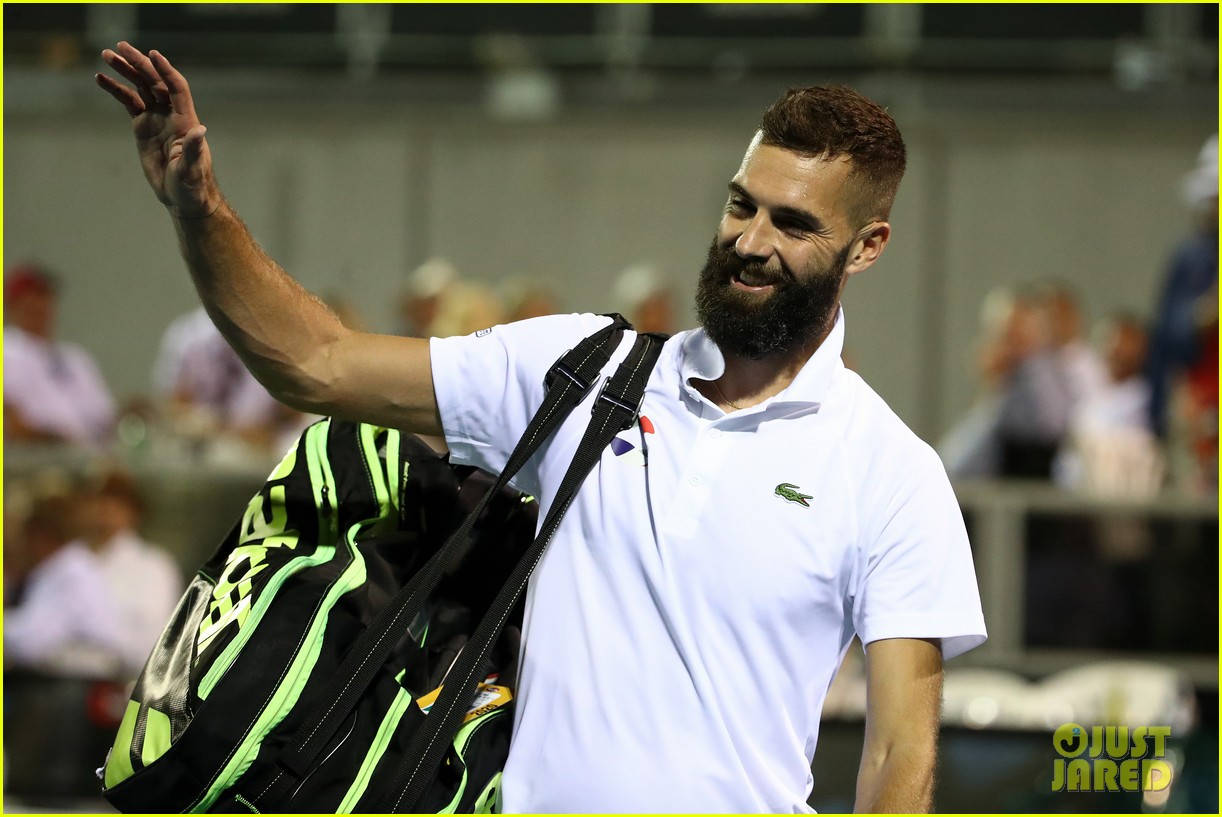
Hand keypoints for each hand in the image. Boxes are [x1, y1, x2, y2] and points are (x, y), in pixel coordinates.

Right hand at [95, 42, 219, 218]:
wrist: (182, 197)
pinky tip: (100, 78)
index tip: (153, 54)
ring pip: (140, 87)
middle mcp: (171, 115)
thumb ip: (193, 149)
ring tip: (106, 55)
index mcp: (185, 121)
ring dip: (125, 71)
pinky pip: (128, 102)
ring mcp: (156, 118)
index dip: (166, 71)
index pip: (176, 88)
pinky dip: (116, 90)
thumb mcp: (191, 169)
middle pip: (155, 82)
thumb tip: (200, 130)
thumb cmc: (192, 185)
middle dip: (139, 64)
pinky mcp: (142, 127)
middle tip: (119, 47)